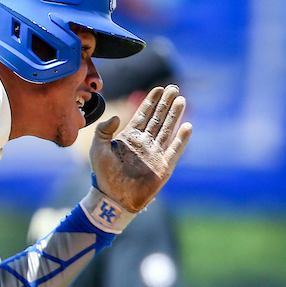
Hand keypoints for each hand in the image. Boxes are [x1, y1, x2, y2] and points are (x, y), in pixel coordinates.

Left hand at [89, 85, 191, 212]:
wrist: (113, 199)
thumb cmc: (103, 175)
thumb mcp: (98, 149)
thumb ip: (102, 131)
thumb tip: (116, 117)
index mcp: (130, 137)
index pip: (142, 115)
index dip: (150, 101)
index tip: (158, 89)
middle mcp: (144, 143)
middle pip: (158, 118)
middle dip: (166, 103)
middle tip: (173, 88)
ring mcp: (155, 154)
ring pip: (167, 130)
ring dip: (174, 115)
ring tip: (181, 100)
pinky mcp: (163, 167)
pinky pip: (174, 150)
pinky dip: (181, 139)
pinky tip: (187, 126)